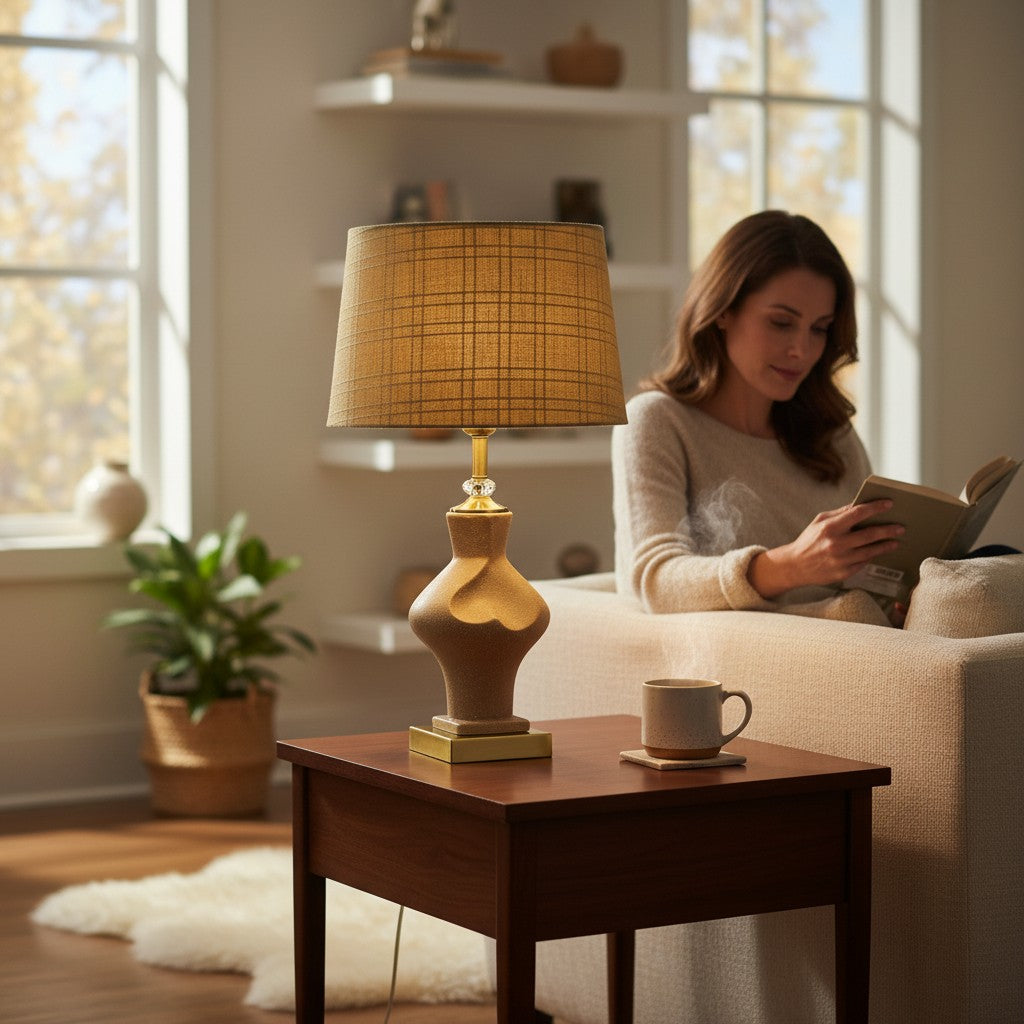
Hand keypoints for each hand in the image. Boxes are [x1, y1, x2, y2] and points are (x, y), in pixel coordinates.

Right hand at [748, 499, 904, 597]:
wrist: (795, 566)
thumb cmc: (808, 540)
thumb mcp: (819, 522)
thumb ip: (839, 513)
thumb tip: (859, 505)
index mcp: (830, 527)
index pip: (858, 513)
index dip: (875, 507)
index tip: (889, 504)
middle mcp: (836, 544)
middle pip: (870, 534)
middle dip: (888, 530)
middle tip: (901, 527)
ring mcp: (841, 560)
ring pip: (871, 551)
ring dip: (885, 545)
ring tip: (895, 541)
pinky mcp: (844, 573)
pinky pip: (863, 563)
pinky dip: (871, 557)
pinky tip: (878, 552)